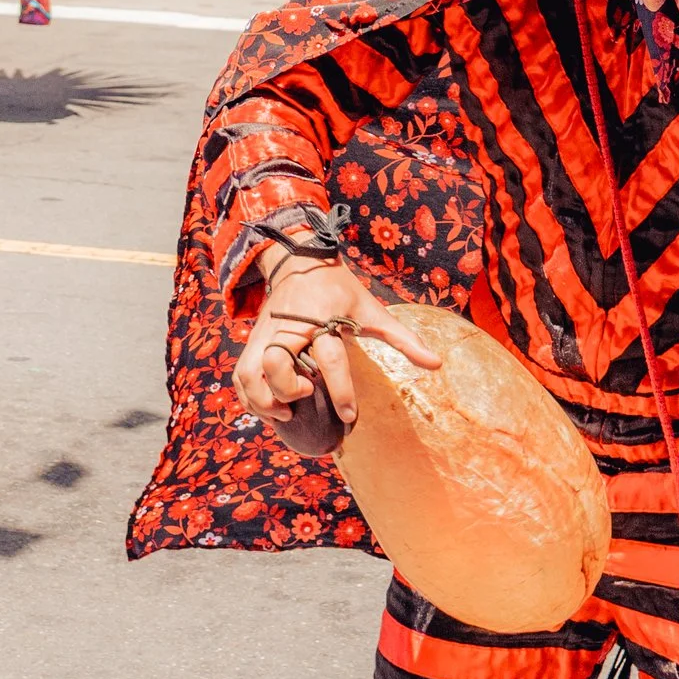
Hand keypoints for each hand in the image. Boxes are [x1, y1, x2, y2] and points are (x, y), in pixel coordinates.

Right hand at [232, 254, 440, 429]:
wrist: (301, 262)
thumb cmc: (340, 289)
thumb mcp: (371, 309)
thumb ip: (402, 339)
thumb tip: (437, 364)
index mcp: (322, 318)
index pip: (330, 357)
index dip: (341, 390)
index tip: (350, 416)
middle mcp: (290, 327)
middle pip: (276, 363)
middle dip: (289, 389)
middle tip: (307, 399)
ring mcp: (266, 334)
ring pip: (250, 372)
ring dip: (263, 399)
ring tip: (285, 414)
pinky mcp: (253, 341)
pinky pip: (241, 375)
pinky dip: (250, 397)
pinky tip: (271, 409)